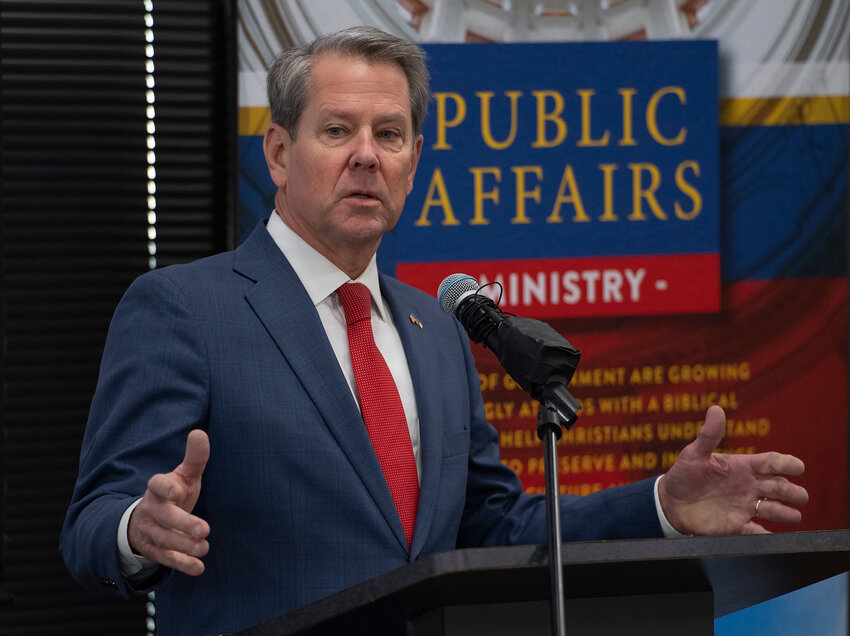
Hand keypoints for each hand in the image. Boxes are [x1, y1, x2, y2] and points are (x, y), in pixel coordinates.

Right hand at [128, 429, 210, 575]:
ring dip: (184, 546)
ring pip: (164, 540)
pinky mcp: (153, 550)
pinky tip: (199, 568)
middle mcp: (151, 510)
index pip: (157, 485)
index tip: (177, 490)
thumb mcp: (184, 474)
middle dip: (182, 524)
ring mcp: (150, 531)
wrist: (147, 518)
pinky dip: (182, 565)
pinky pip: (166, 559)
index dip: (165, 487)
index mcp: (158, 488)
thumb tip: (200, 432)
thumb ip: (195, 457)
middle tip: (204, 529)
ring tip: (205, 547)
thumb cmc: (174, 492)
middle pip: (164, 518)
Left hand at [658, 405, 807, 535]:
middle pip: (777, 487)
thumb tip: (716, 408)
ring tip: (794, 516)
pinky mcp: (736, 526)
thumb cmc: (684, 474)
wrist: (670, 502)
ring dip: (785, 513)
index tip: (798, 466)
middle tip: (800, 496)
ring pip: (773, 510)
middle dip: (791, 491)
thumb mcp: (694, 453)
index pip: (770, 463)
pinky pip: (755, 532)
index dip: (786, 463)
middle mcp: (748, 486)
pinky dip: (764, 535)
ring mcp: (744, 506)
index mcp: (742, 467)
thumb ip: (708, 435)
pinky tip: (771, 536)